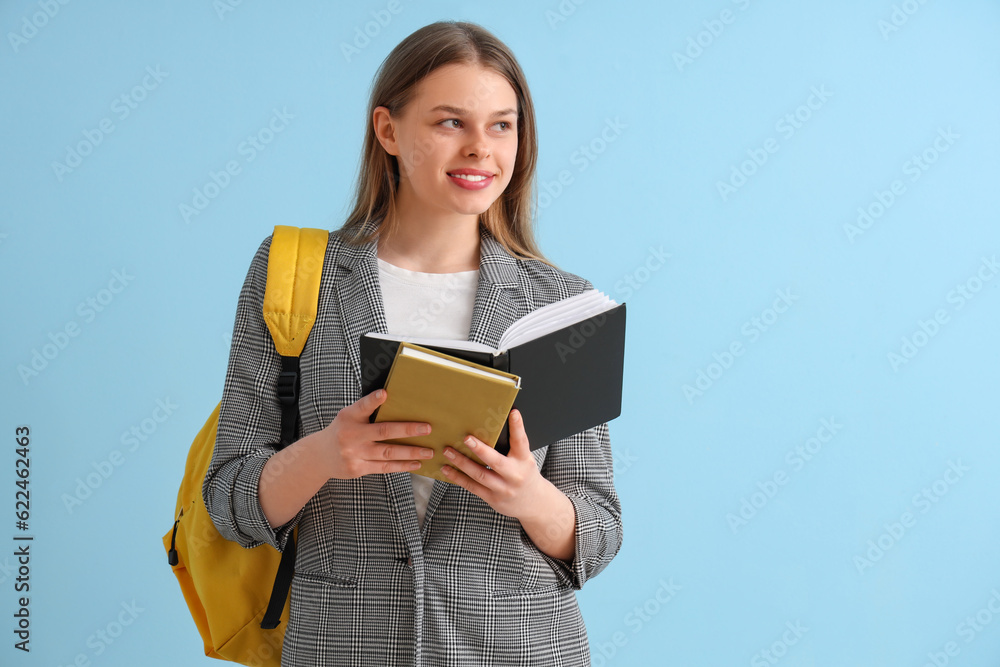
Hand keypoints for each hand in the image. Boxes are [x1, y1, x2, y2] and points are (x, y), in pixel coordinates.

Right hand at [318, 389, 434, 478]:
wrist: (319, 456)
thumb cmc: (342, 431)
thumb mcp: (348, 416)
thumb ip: (366, 410)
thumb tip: (393, 399)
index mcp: (349, 417)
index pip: (362, 406)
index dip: (373, 400)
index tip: (385, 394)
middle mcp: (351, 435)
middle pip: (383, 432)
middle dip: (407, 430)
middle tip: (427, 428)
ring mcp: (354, 454)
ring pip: (388, 453)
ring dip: (411, 452)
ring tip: (428, 451)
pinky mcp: (358, 469)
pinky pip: (384, 467)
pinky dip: (402, 466)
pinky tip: (416, 463)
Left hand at [439, 408, 549, 520]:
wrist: (533, 503)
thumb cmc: (525, 474)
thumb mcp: (524, 459)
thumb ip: (513, 446)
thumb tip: (494, 425)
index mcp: (524, 461)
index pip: (521, 442)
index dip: (518, 427)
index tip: (513, 413)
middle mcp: (514, 475)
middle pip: (495, 461)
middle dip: (480, 450)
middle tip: (466, 438)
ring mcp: (502, 488)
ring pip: (479, 474)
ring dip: (462, 462)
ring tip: (448, 451)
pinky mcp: (492, 498)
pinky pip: (472, 487)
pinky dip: (458, 477)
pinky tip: (447, 469)